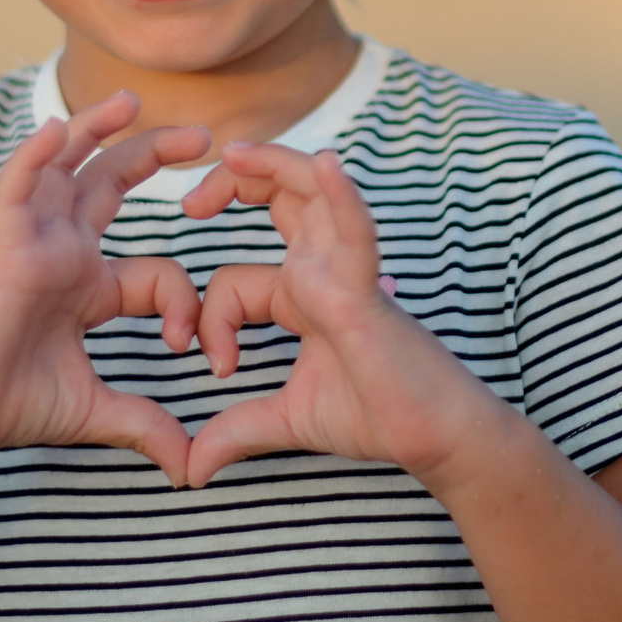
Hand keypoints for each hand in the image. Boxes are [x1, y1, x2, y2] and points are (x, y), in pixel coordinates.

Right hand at [0, 93, 210, 485]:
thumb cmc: (11, 406)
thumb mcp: (96, 412)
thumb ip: (146, 427)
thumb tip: (191, 469)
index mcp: (89, 286)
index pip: (156, 270)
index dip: (185, 302)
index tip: (192, 347)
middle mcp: (63, 255)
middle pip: (111, 186)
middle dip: (155, 154)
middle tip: (205, 133)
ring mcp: (32, 247)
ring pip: (64, 171)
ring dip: (95, 132)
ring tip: (129, 99)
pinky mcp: (4, 253)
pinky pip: (16, 194)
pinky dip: (33, 160)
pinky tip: (56, 131)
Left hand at [178, 144, 501, 490]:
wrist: (431, 438)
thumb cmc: (374, 415)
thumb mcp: (285, 419)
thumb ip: (236, 432)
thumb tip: (189, 470)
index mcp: (302, 291)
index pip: (234, 279)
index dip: (208, 319)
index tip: (215, 369)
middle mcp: (323, 270)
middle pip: (278, 198)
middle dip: (231, 183)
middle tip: (189, 201)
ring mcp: (347, 274)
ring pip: (311, 195)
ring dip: (274, 165)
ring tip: (233, 152)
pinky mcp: (367, 292)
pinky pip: (356, 234)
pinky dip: (342, 198)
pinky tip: (326, 165)